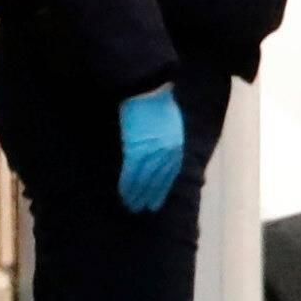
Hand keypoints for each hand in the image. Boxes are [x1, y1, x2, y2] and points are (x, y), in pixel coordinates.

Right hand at [114, 86, 186, 213]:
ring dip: (138, 195)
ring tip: (132, 206)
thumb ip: (167, 142)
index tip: (157, 200)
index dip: (163, 188)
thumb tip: (160, 154)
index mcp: (176, 147)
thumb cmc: (157, 103)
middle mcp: (167, 153)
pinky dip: (128, 185)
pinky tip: (124, 194)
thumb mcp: (170, 125)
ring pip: (145, 180)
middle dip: (151, 196)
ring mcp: (152, 153)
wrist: (149, 91)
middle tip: (144, 209)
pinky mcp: (137, 151)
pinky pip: (132, 174)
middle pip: (158, 180)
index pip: (170, 174)